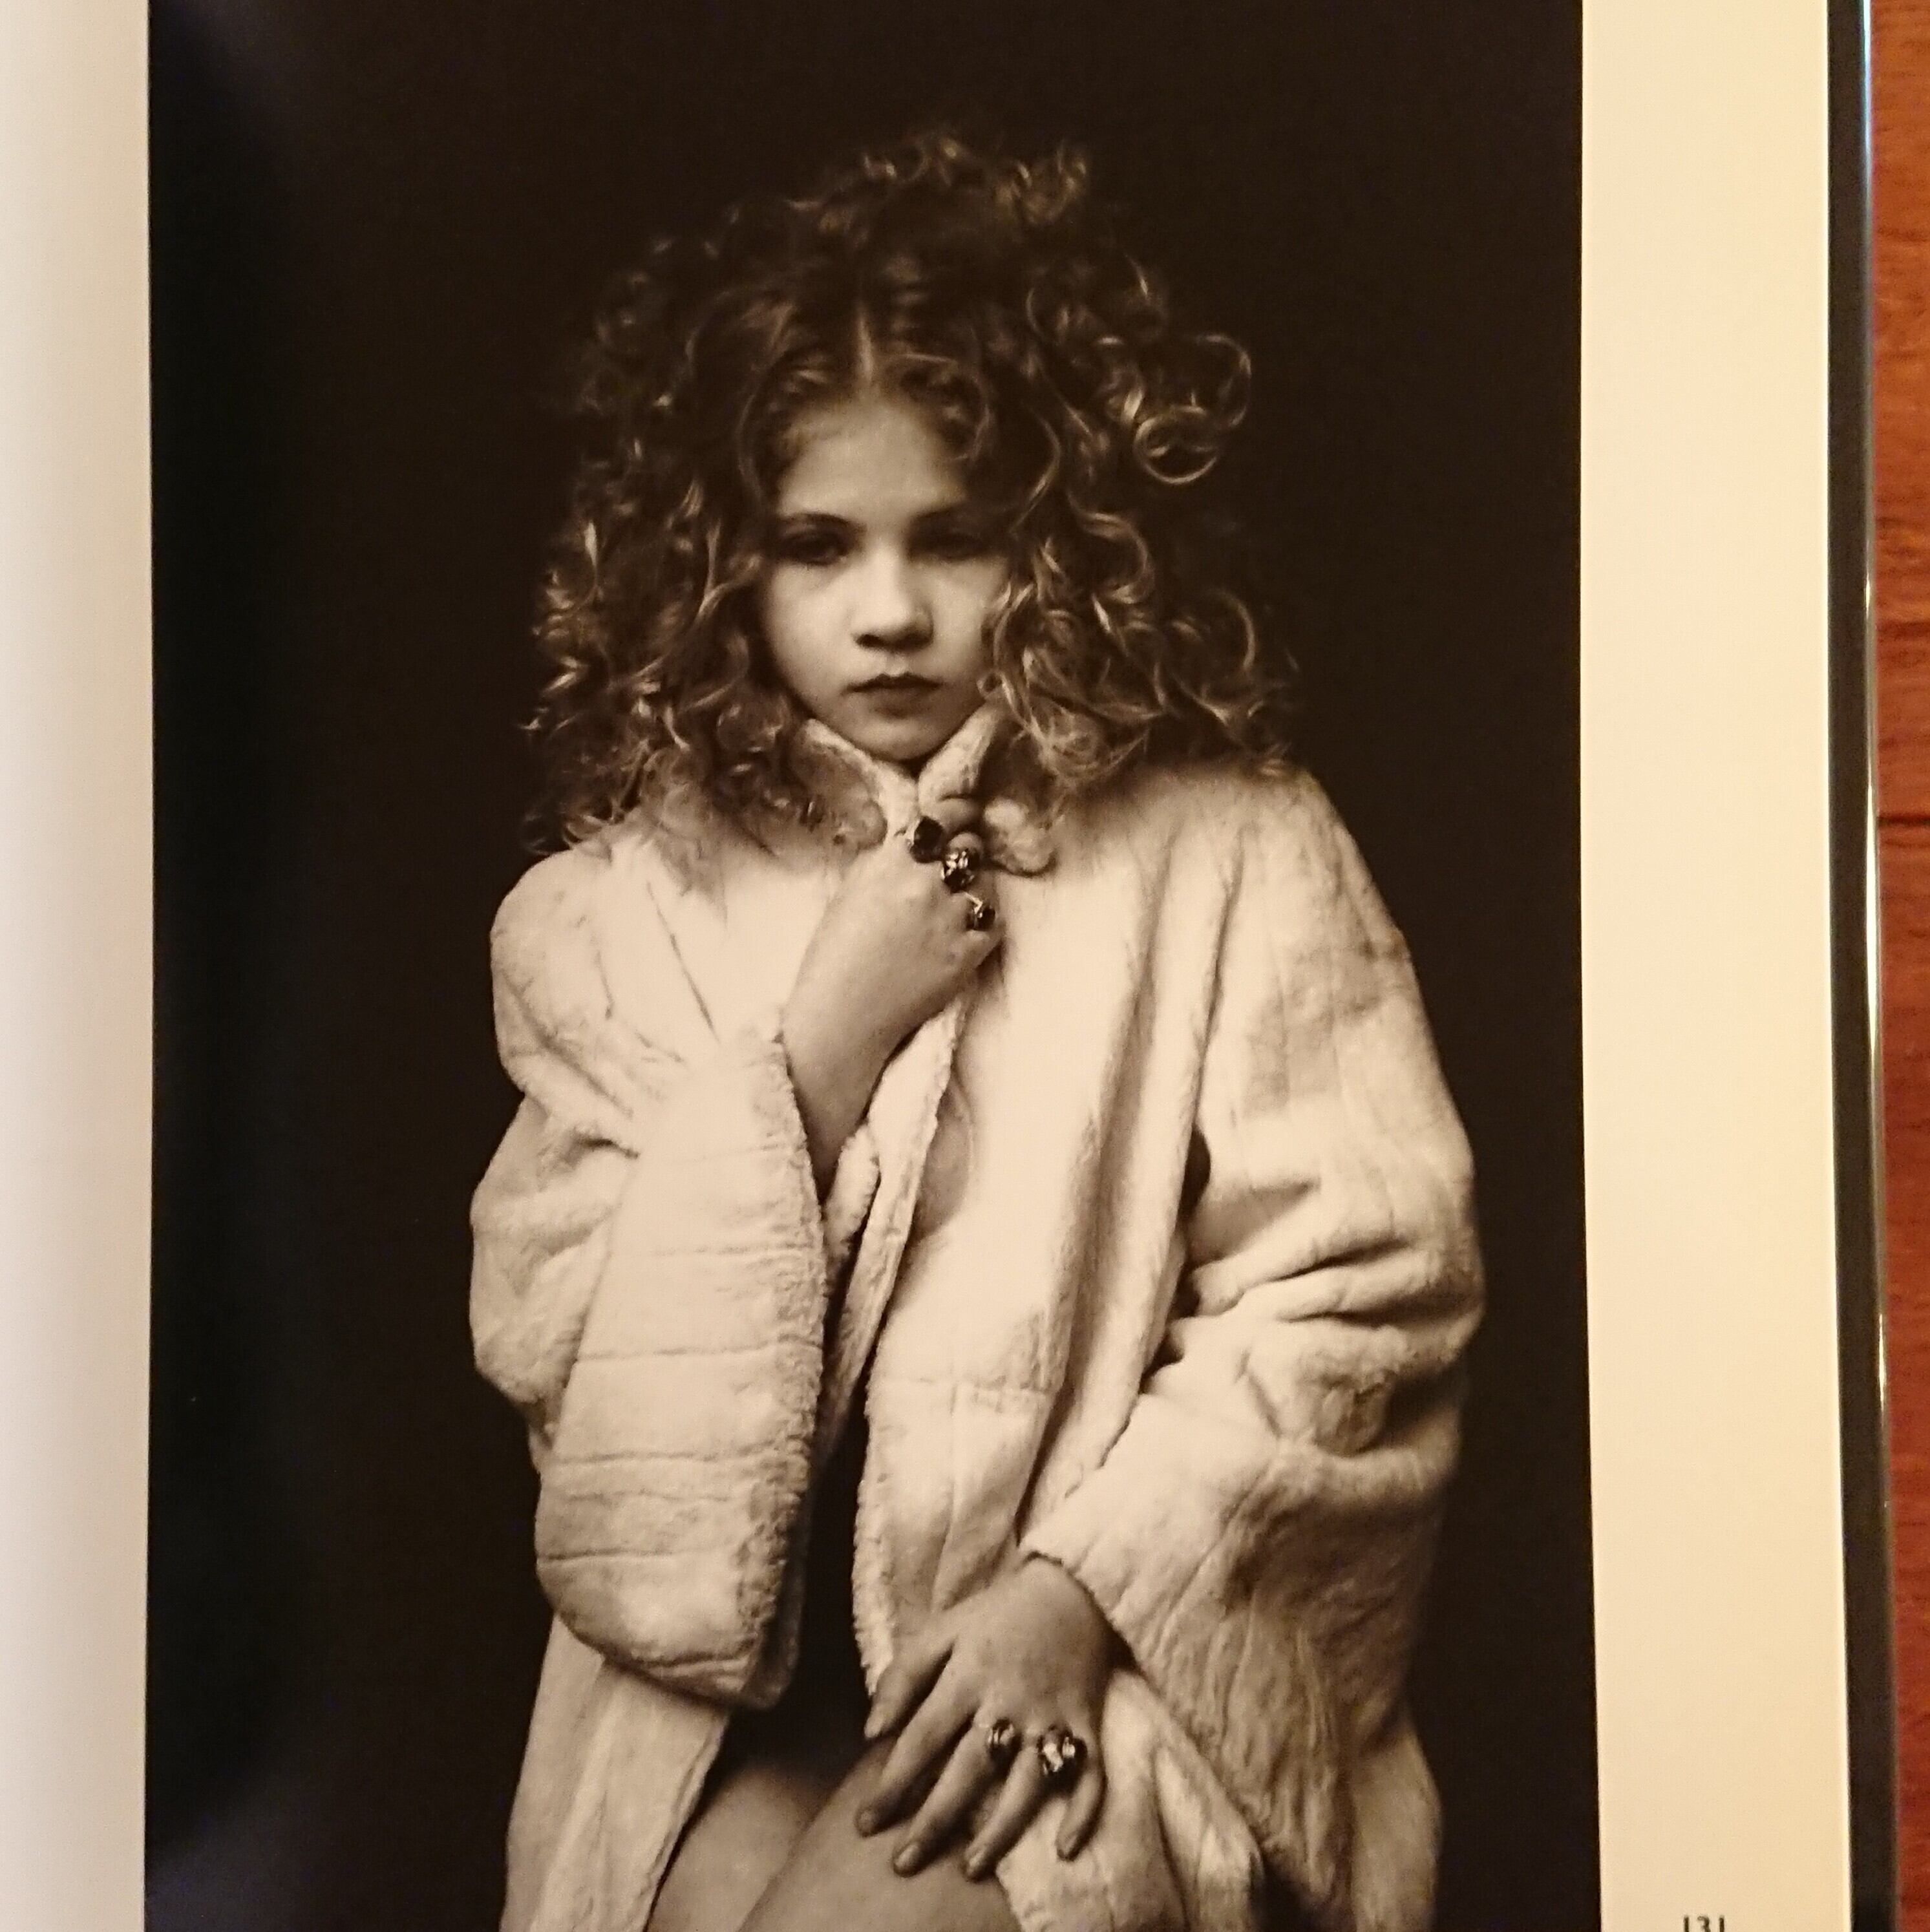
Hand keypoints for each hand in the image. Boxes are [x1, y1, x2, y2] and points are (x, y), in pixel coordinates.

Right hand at [781, 800, 1000, 1187]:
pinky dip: (984, 924)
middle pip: (971, 846)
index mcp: (893, 860)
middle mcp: (927, 881)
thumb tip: (916, 839)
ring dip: (974, 891)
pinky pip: (996, 921)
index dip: (960, 812)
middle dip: (965, 853)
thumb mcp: (851, 889)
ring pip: (986, 883)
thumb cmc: (835, 955)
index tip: (965, 813)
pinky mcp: (970, 952)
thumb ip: (887, 859)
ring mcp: (952, 917)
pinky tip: (962, 935)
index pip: (945, 816)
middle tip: (953, 869)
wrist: (843, 1014)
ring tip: (951, 911)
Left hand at [855, 1558, 1117, 1880]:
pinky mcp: (1089, 1725)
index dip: (892, 1782)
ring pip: (1028, 1783)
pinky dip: (1082, 1813)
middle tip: (904, 1863)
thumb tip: (872, 1732)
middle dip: (935, 1820)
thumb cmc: (998, 1614)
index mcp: (969, 1674)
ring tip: (972, 1867)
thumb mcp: (943, 1629)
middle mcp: (1010, 1701)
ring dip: (1001, 1829)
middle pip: (970, 1769)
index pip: (923, 1738)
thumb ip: (903, 1676)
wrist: (1074, 1589)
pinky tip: (1064, 1849)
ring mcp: (1053, 1717)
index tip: (866, 1822)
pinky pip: (1092, 1777)